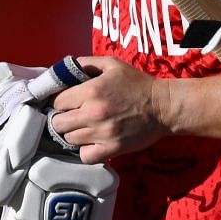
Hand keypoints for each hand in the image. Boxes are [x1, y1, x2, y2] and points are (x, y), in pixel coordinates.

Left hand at [48, 56, 172, 163]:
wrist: (163, 107)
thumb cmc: (138, 83)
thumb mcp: (112, 64)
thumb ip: (86, 63)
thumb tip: (65, 69)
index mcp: (90, 90)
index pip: (57, 101)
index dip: (61, 101)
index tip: (69, 102)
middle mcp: (92, 113)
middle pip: (58, 123)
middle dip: (63, 118)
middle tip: (74, 116)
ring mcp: (102, 133)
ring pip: (69, 139)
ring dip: (74, 134)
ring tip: (84, 128)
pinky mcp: (112, 149)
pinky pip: (85, 156)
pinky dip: (85, 151)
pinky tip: (92, 142)